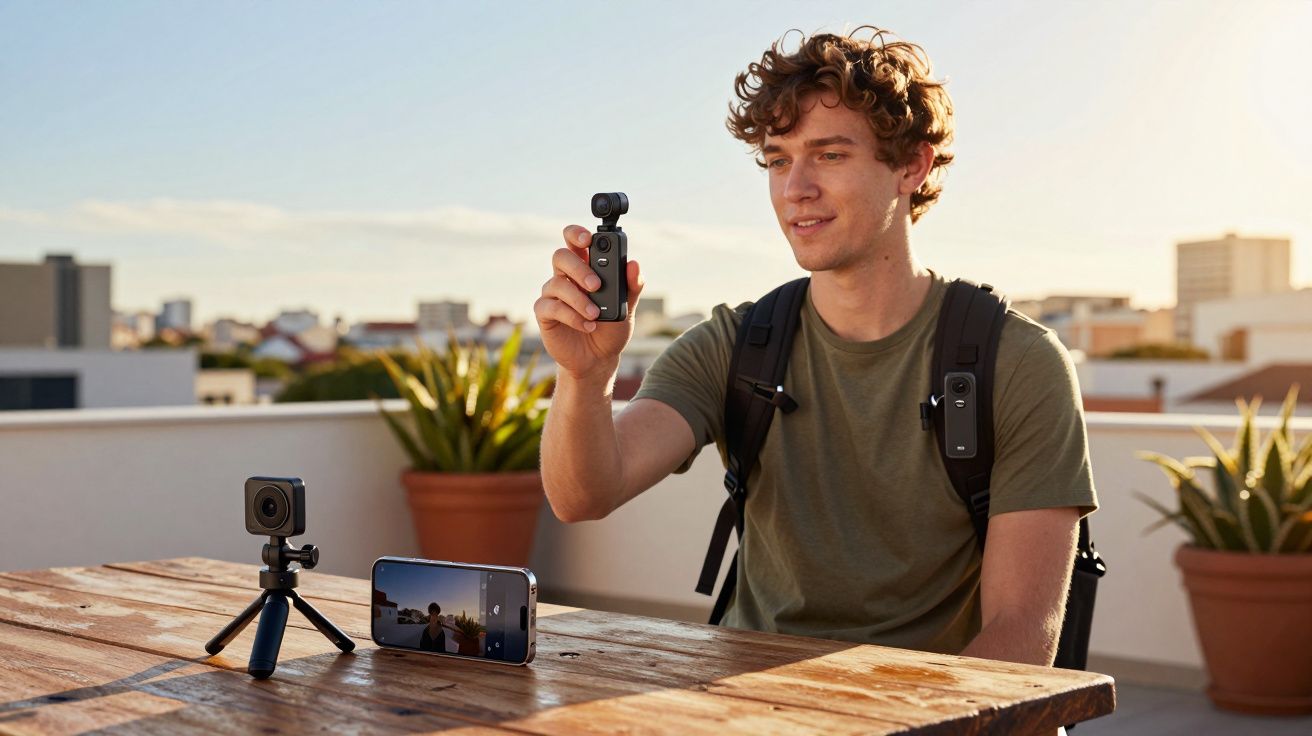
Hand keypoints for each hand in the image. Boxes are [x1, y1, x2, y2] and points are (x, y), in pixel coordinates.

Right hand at [534, 224, 643, 381]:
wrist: (599, 359)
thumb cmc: (611, 328)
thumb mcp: (627, 308)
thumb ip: (632, 286)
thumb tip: (634, 264)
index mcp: (585, 267)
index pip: (575, 240)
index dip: (577, 233)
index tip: (588, 238)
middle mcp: (565, 277)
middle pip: (560, 256)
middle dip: (578, 267)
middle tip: (596, 285)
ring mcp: (553, 295)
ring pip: (556, 283)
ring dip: (578, 299)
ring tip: (596, 314)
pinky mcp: (545, 314)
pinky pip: (551, 307)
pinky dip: (572, 316)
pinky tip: (587, 325)